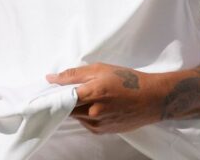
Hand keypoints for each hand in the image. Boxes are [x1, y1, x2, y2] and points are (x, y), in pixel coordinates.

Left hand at [47, 63, 161, 133]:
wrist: (152, 99)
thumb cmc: (129, 81)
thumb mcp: (102, 69)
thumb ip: (75, 74)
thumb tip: (52, 78)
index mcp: (92, 92)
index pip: (61, 97)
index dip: (53, 95)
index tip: (47, 92)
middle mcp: (92, 111)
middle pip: (67, 108)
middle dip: (66, 100)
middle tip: (73, 90)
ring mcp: (97, 124)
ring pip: (76, 116)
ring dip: (77, 108)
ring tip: (92, 97)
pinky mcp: (101, 131)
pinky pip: (86, 123)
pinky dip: (86, 115)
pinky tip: (99, 106)